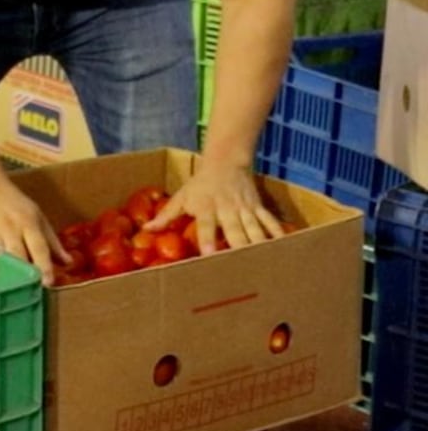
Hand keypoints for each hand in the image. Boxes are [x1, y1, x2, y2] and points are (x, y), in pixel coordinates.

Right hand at [0, 178, 69, 285]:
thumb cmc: (15, 205)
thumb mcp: (38, 217)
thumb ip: (52, 242)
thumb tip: (68, 263)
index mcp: (28, 223)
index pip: (39, 246)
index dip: (44, 266)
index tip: (48, 284)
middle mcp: (9, 228)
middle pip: (17, 255)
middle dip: (23, 274)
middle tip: (29, 292)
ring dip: (2, 274)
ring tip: (7, 291)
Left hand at [145, 161, 282, 254]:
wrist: (226, 161)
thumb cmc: (200, 184)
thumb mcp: (181, 197)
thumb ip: (166, 216)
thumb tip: (146, 230)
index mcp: (206, 207)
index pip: (207, 225)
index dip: (208, 240)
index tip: (210, 255)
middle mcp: (227, 209)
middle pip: (235, 230)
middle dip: (239, 249)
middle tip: (243, 269)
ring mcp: (245, 209)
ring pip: (255, 229)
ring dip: (260, 246)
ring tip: (266, 265)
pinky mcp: (258, 207)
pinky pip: (269, 222)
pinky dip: (277, 234)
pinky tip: (285, 248)